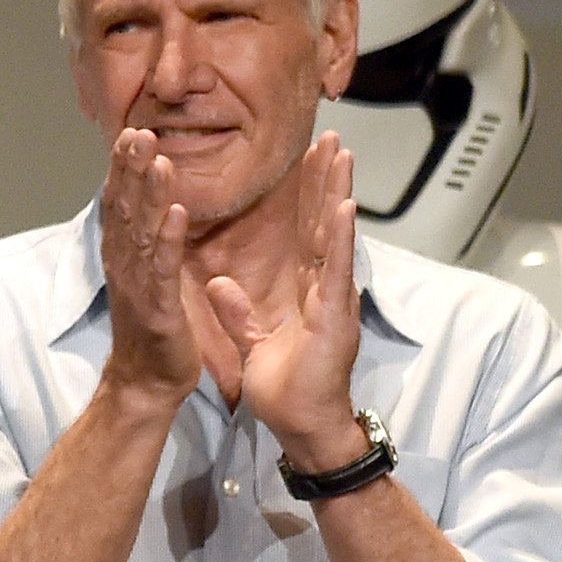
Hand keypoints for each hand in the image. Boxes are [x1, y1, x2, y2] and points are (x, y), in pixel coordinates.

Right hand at [98, 127, 202, 403]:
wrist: (147, 383)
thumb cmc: (152, 331)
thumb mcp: (146, 278)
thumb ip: (146, 243)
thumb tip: (150, 207)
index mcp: (123, 257)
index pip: (120, 204)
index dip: (124, 169)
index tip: (132, 131)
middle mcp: (124, 266)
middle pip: (124, 209)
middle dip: (130, 169)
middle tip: (137, 130)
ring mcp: (137, 286)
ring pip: (141, 230)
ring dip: (148, 192)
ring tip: (155, 157)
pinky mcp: (157, 308)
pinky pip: (163, 268)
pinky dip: (169, 238)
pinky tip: (178, 212)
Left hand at [207, 135, 364, 467]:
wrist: (301, 425)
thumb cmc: (286, 389)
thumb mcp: (252, 341)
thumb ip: (238, 311)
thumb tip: (217, 282)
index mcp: (307, 289)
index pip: (304, 232)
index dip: (304, 195)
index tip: (304, 159)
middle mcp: (325, 286)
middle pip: (324, 221)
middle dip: (326, 178)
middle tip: (328, 136)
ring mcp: (334, 297)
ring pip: (337, 234)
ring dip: (338, 191)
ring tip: (340, 153)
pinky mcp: (335, 314)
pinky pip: (337, 270)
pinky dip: (341, 237)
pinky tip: (344, 205)